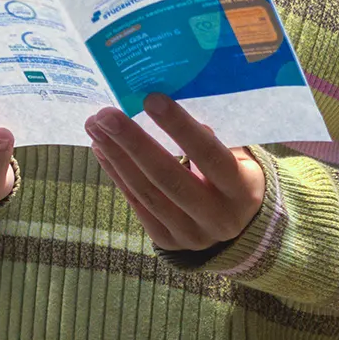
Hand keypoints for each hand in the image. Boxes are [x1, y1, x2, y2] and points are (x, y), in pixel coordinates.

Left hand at [86, 94, 264, 251]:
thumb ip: (212, 136)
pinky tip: (101, 148)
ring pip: (146, 192)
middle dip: (133, 142)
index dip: (181, 128)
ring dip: (116, 156)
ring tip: (95, 126)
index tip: (152, 98)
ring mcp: (191, 234)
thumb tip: (173, 100)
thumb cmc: (234, 179)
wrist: (239, 231)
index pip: (210, 155)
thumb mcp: (239, 158)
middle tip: (106, 114)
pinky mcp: (167, 241)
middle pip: (169, 177)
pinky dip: (116, 173)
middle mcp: (218, 217)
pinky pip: (136, 204)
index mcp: (242, 191)